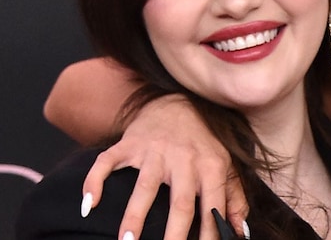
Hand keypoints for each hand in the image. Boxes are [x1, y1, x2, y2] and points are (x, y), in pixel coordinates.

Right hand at [81, 94, 247, 239]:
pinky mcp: (129, 144)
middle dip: (174, 232)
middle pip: (180, 201)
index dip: (210, 232)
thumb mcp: (226, 167)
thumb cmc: (203, 143)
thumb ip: (235, 199)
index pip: (211, 205)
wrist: (178, 103)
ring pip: (144, 185)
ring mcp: (154, 151)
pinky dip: (95, 181)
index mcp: (210, 166)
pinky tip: (88, 206)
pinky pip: (108, 162)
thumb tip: (241, 232)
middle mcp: (184, 159)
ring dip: (134, 215)